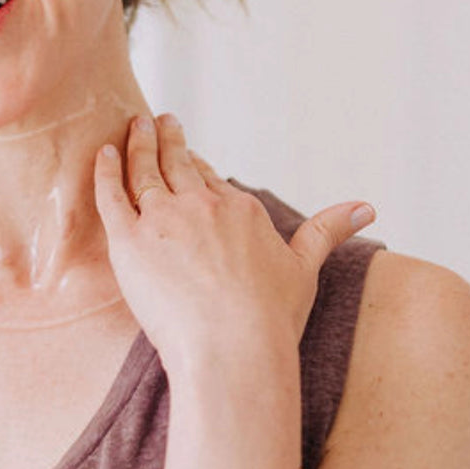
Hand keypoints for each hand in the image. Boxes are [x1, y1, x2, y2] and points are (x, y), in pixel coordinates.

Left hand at [93, 114, 374, 375]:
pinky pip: (111, 195)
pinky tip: (101, 153)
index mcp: (240, 210)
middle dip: (167, 139)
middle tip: (157, 119)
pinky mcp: (129, 240)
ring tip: (133, 126)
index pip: (213, 182)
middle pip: (179, 165)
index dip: (199, 167)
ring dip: (138, 145)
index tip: (188, 152)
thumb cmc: (270, 318)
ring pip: (144, 171)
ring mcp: (162, 219)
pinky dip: (105, 171)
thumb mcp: (304, 268)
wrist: (233, 348)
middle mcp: (200, 205)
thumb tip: (368, 207)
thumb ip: (328, 231)